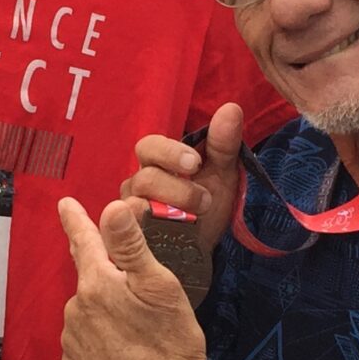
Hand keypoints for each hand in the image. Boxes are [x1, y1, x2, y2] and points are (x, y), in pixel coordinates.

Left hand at [58, 195, 208, 359]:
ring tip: (138, 336)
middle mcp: (76, 310)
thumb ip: (130, 246)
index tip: (64, 204)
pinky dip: (100, 344)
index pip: (83, 241)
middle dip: (110, 285)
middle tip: (143, 307)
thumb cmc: (171, 342)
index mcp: (97, 284)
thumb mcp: (160, 287)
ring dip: (105, 316)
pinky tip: (124, 355)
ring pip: (87, 314)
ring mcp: (72, 342)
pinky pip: (84, 344)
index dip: (76, 221)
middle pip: (91, 282)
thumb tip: (112, 207)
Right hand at [122, 102, 243, 256]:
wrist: (202, 251)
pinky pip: (131, 234)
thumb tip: (231, 108)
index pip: (149, 147)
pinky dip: (154, 233)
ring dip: (170, 213)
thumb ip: (224, 144)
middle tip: (204, 200)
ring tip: (195, 220)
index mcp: (156, 163)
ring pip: (136, 207)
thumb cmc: (207, 207)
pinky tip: (174, 234)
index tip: (195, 163)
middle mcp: (136, 184)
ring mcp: (129, 213)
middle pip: (144, 178)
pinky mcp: (127, 239)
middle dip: (177, 189)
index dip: (169, 152)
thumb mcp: (221, 174)